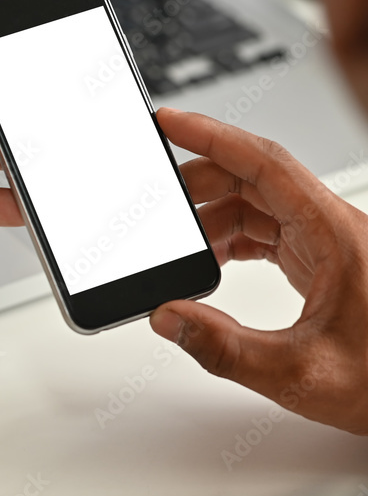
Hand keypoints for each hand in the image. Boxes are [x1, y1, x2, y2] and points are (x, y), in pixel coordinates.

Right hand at [150, 108, 367, 434]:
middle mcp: (334, 229)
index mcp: (336, 236)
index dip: (212, 136)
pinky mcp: (323, 262)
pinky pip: (269, 230)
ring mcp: (329, 244)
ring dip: (213, 215)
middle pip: (256, 177)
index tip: (170, 122)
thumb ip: (225, 348)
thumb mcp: (300, 373)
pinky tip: (212, 260)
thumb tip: (170, 319)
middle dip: (200, 181)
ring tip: (180, 244)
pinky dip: (232, 238)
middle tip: (159, 199)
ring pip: (259, 203)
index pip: (265, 163)